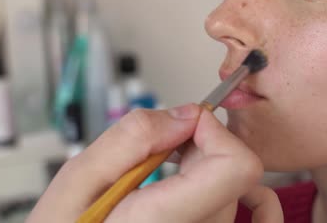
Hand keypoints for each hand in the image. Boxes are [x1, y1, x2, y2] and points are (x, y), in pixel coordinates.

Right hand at [27, 104, 282, 222]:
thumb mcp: (77, 182)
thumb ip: (132, 140)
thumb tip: (184, 115)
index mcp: (167, 221)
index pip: (237, 167)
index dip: (215, 132)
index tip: (185, 124)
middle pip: (233, 171)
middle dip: (200, 146)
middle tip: (159, 152)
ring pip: (233, 189)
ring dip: (203, 167)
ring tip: (160, 174)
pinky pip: (248, 212)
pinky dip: (229, 185)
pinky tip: (207, 179)